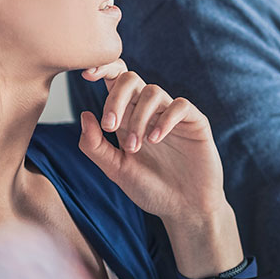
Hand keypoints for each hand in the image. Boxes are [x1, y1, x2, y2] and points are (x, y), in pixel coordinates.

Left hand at [78, 59, 241, 276]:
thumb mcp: (116, 171)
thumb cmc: (151, 190)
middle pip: (131, 79)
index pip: (116, 81)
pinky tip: (155, 139)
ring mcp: (173, 115)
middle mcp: (150, 111)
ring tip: (136, 147)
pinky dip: (165, 119)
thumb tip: (84, 115)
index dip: (103, 69)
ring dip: (138, 118)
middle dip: (116, 98)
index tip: (86, 76)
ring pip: (153, 91)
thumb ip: (96, 146)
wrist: (185, 209)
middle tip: (110, 126)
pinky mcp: (195, 122)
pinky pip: (180, 106)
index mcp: (128, 117)